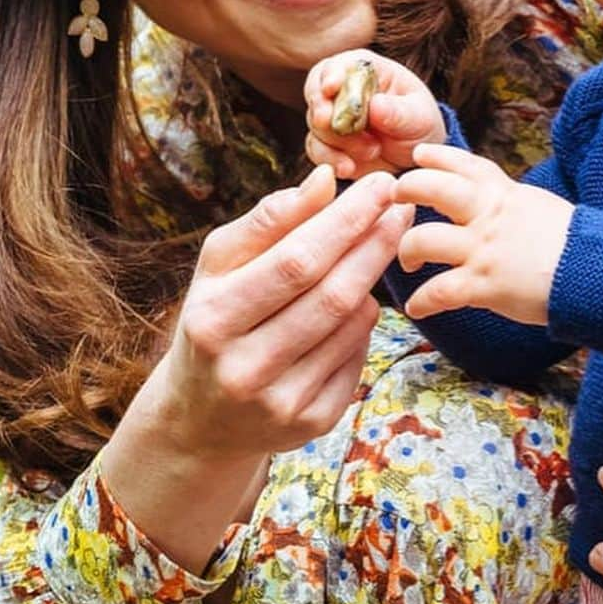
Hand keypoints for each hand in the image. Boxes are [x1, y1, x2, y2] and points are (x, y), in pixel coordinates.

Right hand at [103, 164, 413, 569]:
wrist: (201, 416)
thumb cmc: (216, 318)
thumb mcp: (221, 266)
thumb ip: (270, 220)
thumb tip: (325, 179)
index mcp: (214, 320)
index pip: (297, 260)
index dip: (346, 220)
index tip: (380, 185)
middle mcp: (245, 369)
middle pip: (332, 295)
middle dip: (374, 243)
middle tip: (401, 207)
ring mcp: (281, 404)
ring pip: (352, 325)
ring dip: (372, 279)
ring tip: (377, 246)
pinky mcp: (311, 424)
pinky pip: (358, 358)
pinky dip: (364, 322)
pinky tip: (358, 302)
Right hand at [304, 49, 444, 177]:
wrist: (416, 156)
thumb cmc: (420, 124)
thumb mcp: (419, 117)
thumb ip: (399, 112)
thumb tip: (376, 105)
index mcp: (365, 71)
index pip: (338, 65)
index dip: (330, 74)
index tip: (331, 88)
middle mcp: (342, 90)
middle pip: (317, 93)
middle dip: (321, 110)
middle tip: (329, 123)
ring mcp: (332, 117)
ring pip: (316, 125)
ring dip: (337, 142)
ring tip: (372, 151)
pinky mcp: (328, 144)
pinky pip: (317, 150)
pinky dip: (331, 160)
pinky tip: (349, 168)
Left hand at [394, 143, 572, 323]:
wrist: (597, 272)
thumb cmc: (575, 245)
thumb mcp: (540, 207)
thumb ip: (511, 203)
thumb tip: (498, 203)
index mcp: (504, 194)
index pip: (464, 164)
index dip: (437, 156)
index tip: (418, 155)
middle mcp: (488, 216)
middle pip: (432, 188)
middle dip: (407, 190)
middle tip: (396, 199)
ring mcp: (483, 249)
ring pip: (423, 240)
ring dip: (407, 250)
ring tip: (407, 261)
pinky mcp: (483, 285)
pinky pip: (438, 292)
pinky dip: (422, 301)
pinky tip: (417, 307)